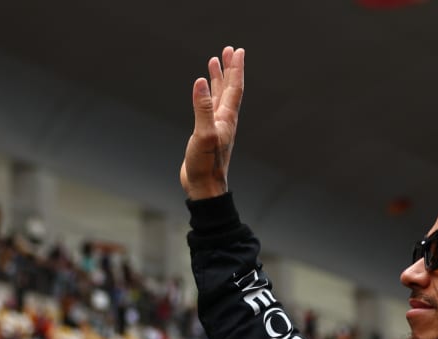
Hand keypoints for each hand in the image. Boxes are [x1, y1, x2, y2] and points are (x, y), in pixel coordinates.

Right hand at [180, 46, 244, 199]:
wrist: (204, 188)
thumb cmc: (205, 165)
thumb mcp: (203, 135)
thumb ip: (202, 108)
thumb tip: (200, 81)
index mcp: (227, 119)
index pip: (234, 88)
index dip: (236, 69)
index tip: (237, 50)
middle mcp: (225, 120)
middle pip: (229, 89)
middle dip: (229, 69)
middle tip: (228, 50)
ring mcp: (217, 127)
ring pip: (219, 97)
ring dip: (218, 80)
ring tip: (214, 62)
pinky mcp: (207, 134)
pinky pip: (210, 107)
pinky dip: (208, 95)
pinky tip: (204, 92)